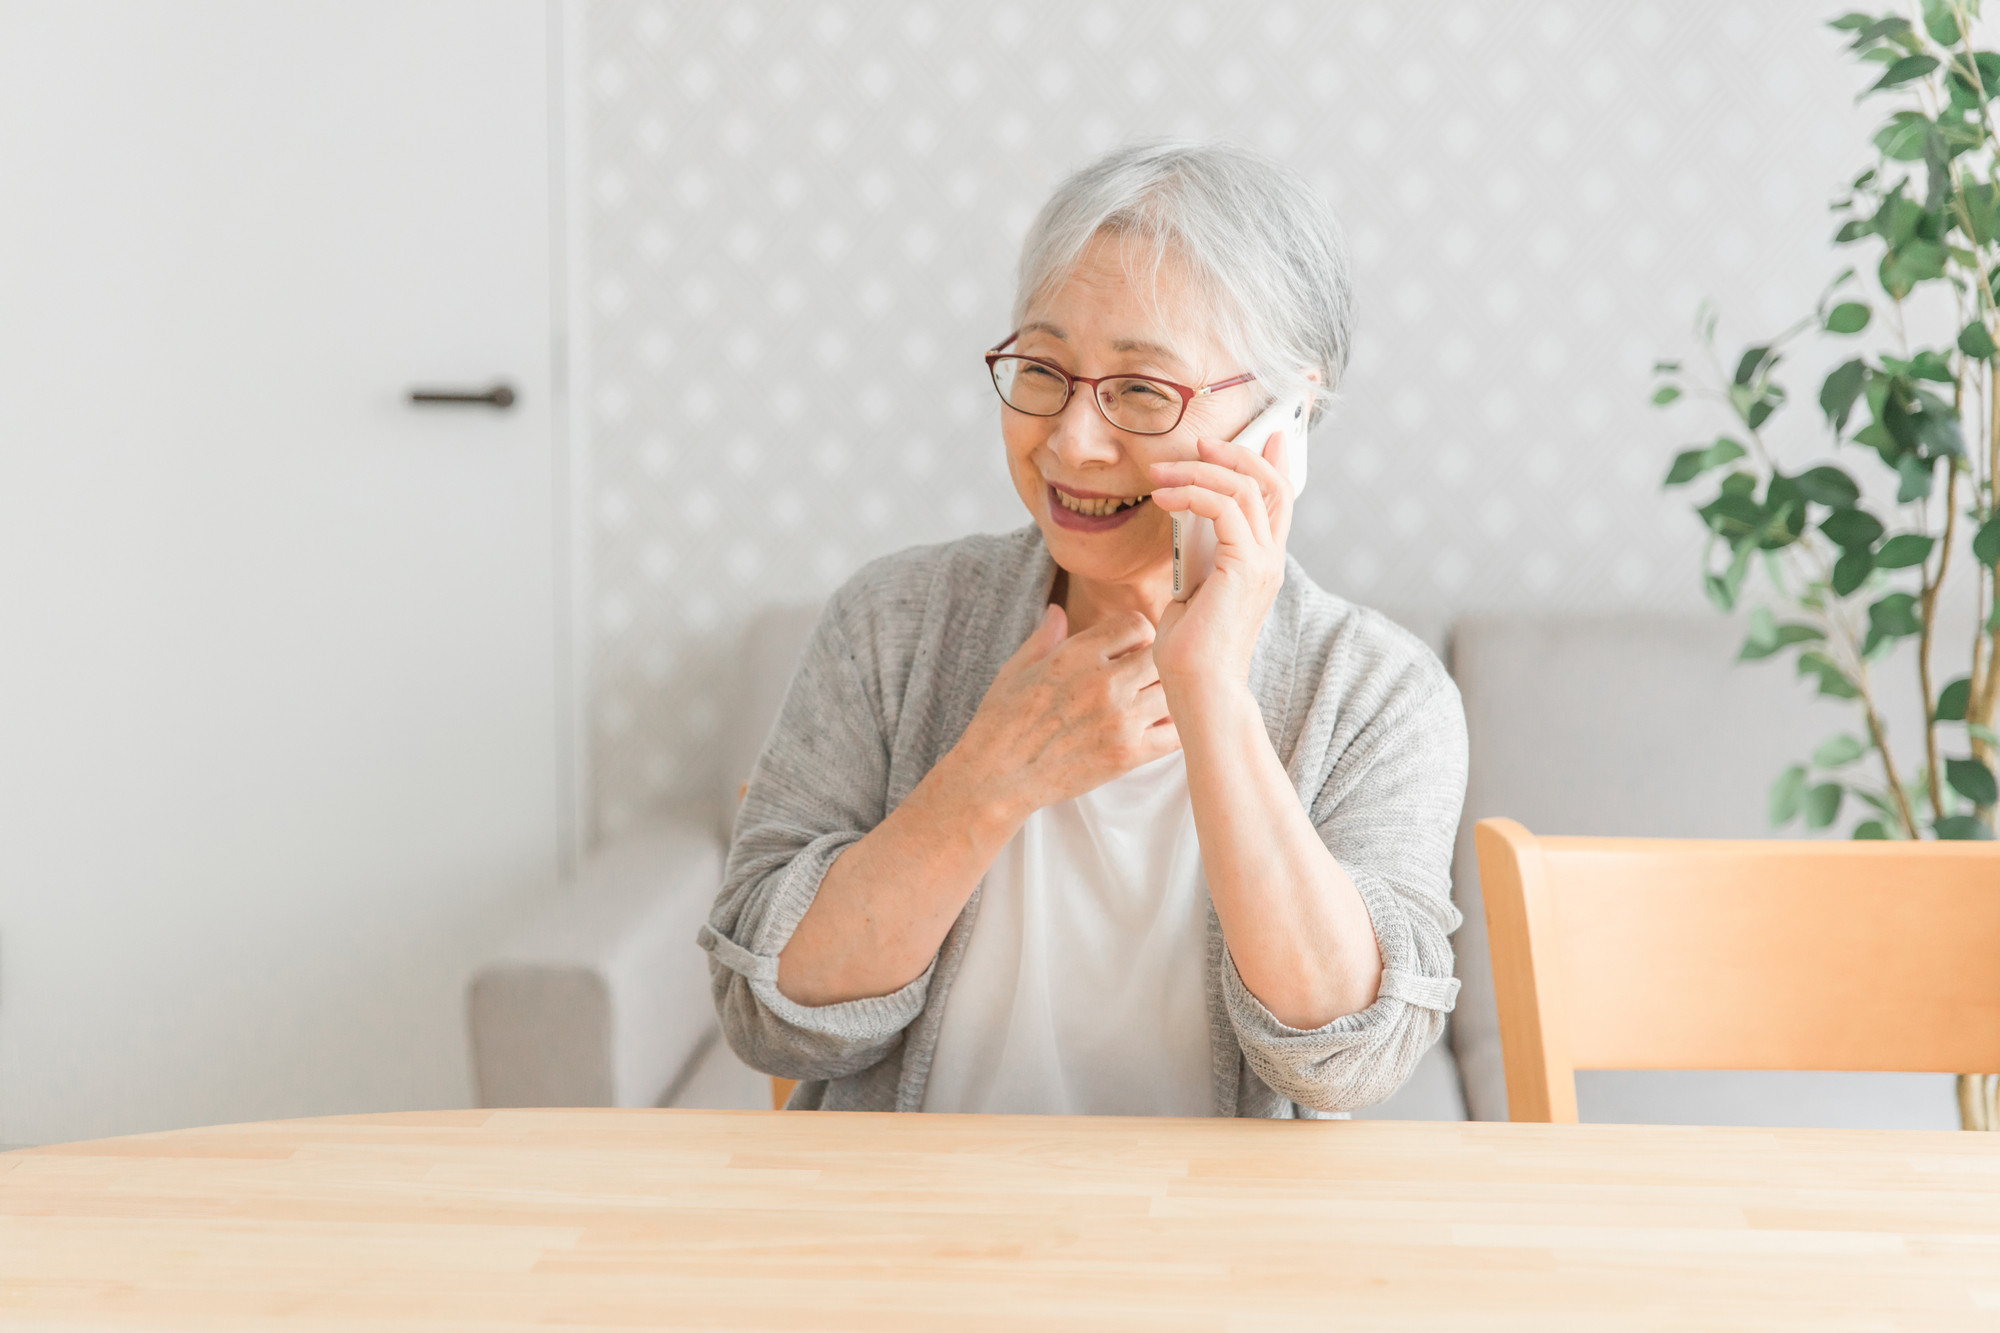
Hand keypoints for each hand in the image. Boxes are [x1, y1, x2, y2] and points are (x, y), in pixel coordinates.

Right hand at [948, 602, 1180, 825]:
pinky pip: (1174, 734)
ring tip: (1147, 704)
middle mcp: (1103, 682)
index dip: (1137, 634)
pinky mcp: (1127, 755)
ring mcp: (1119, 719)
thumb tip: (1058, 611)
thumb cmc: (1001, 722)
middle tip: (1143, 678)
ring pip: (1172, 692)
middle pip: (1160, 655)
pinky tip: (1154, 729)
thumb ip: (1046, 637)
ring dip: (1164, 695)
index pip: (1136, 625)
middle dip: (1155, 662)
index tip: (1129, 650)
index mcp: (1077, 655)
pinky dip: (1173, 729)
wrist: (997, 776)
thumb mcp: (1016, 668)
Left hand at [1147, 429, 1292, 691]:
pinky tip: (1163, 499)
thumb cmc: (1188, 649)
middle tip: (1195, 445)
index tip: (1265, 429)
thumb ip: (1198, 550)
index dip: (1273, 460)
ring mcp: (1263, 562)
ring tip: (1161, 474)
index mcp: (1261, 561)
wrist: (1197, 689)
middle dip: (1235, 452)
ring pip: (1245, 488)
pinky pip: (1225, 509)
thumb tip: (1184, 513)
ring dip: (1199, 472)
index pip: (1280, 497)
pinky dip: (1192, 494)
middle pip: (1270, 482)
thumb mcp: (1193, 585)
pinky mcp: (1245, 568)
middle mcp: (1270, 558)